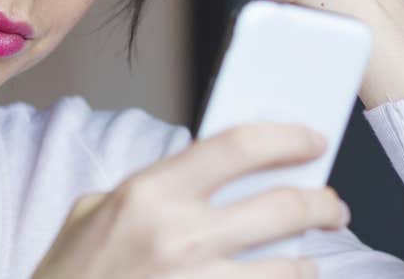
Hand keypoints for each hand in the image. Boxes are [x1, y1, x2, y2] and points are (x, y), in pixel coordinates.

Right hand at [30, 122, 347, 278]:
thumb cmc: (72, 275)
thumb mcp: (93, 214)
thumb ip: (149, 189)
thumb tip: (210, 171)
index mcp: (148, 194)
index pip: (238, 146)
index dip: (287, 138)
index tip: (312, 140)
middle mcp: (178, 238)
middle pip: (283, 206)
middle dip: (323, 203)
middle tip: (332, 205)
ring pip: (290, 266)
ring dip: (307, 260)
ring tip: (305, 257)